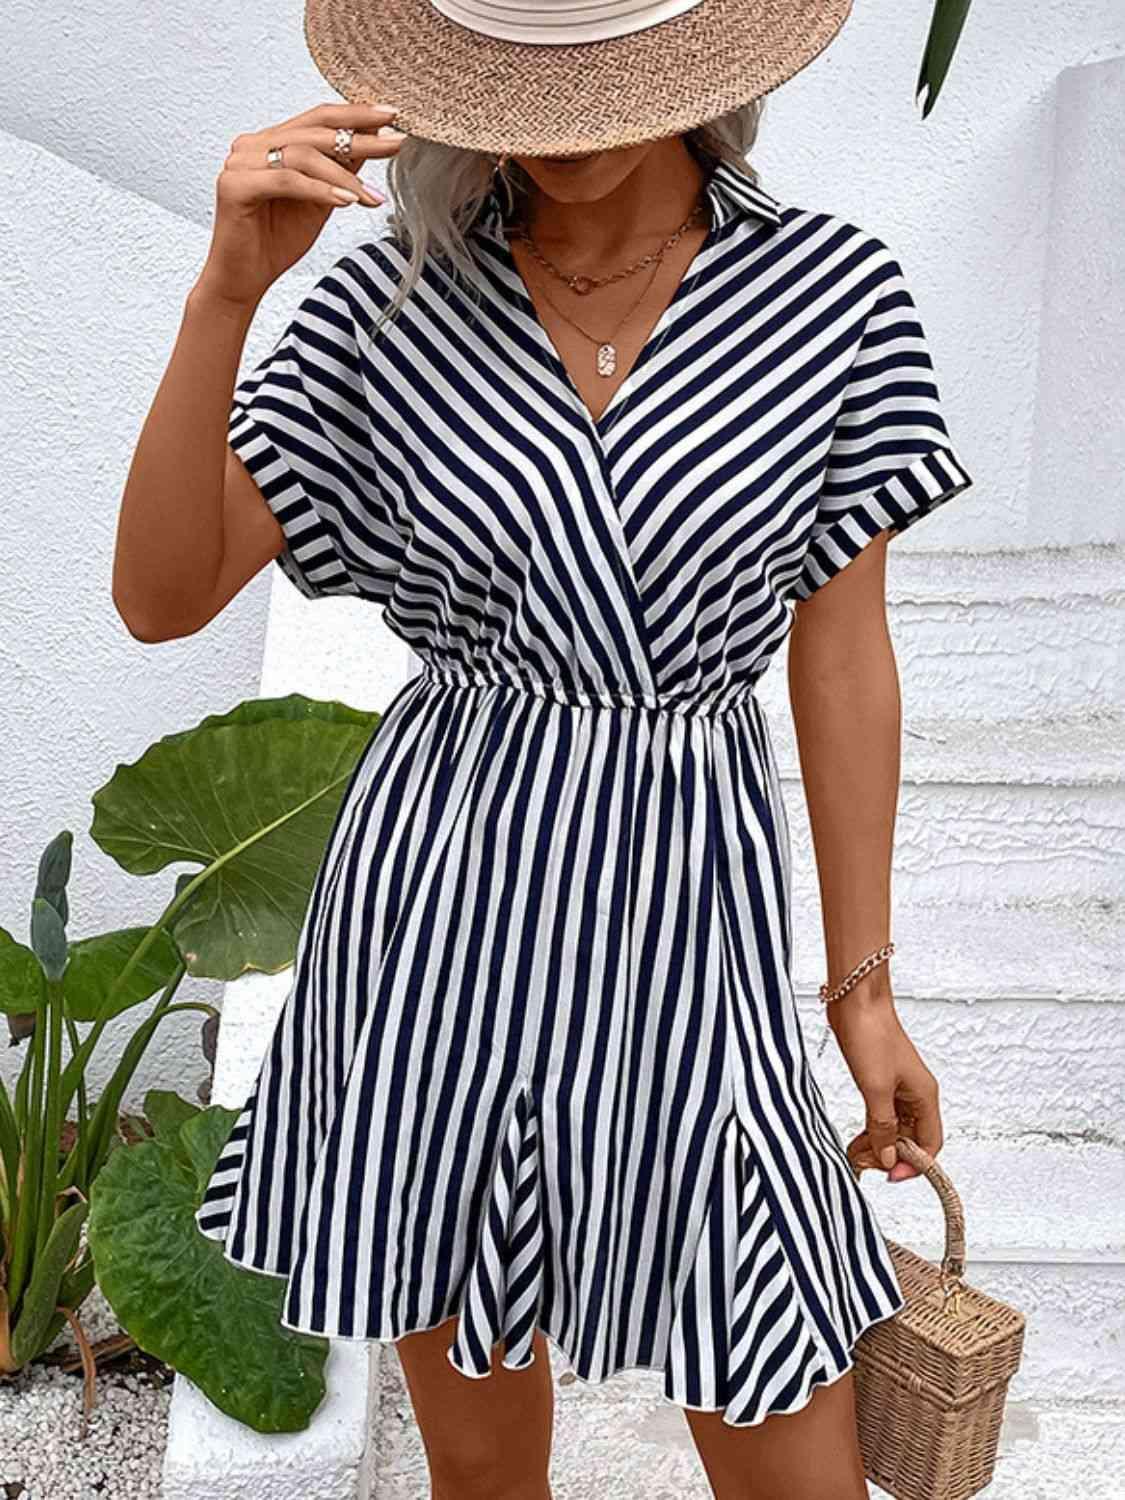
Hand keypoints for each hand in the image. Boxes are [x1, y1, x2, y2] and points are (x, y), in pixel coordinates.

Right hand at [194, 102, 406, 310]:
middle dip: (360, 137)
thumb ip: (338, 171)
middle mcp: (253, 145)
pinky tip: (346, 202)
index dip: (355, 115)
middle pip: (314, 131)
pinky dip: (320, 190)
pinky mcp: (234, 186)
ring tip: (371, 197)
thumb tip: (369, 144)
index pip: (318, 119)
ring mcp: (240, 162)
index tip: (392, 117)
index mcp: (271, 142)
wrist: (245, 280)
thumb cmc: (277, 242)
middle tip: (395, 143)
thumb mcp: (321, 202)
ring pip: (303, 156)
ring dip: (344, 176)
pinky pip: (287, 181)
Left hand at [828, 981, 942, 1181]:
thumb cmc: (871, 1035)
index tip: (889, 1175)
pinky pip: (881, 1114)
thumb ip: (882, 1126)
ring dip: (878, 1143)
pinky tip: (855, 1137)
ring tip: (855, 1153)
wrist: (856, 1000)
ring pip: (895, 1128)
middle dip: (890, 1155)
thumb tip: (887, 1159)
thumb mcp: (875, 1088)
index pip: (930, 1144)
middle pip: (911, 1139)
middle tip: (863, 1163)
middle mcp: (915, 1094)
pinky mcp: (880, 1080)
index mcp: (925, 1096)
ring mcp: (898, 1087)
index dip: (913, 1164)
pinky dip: (871, 1128)